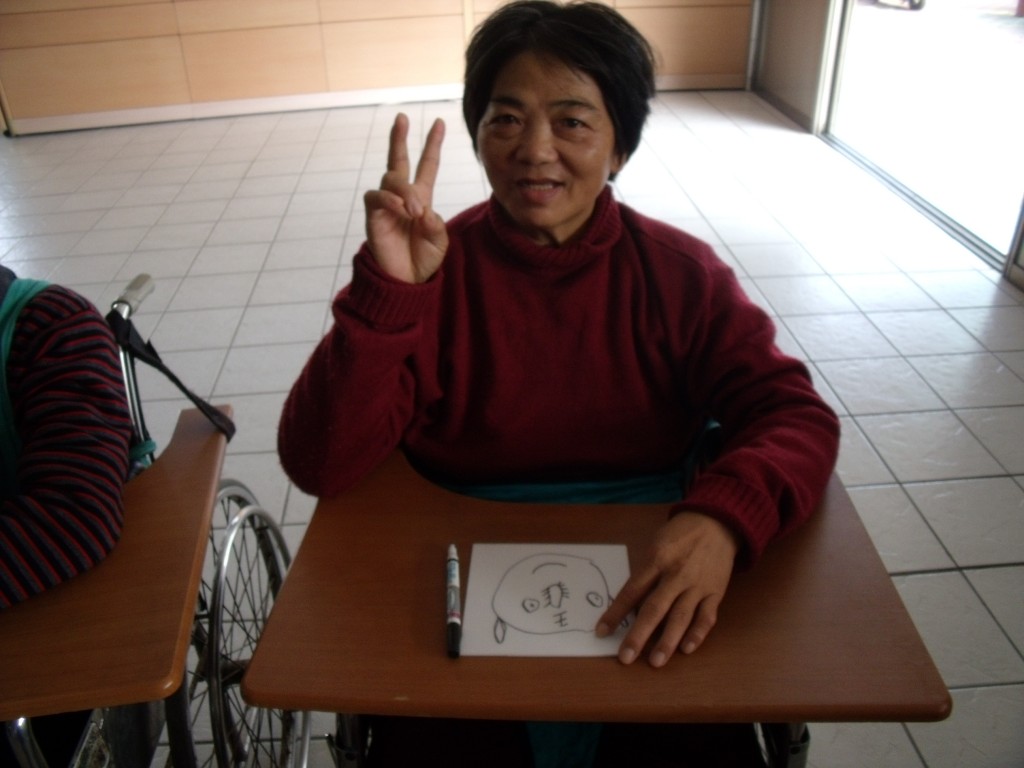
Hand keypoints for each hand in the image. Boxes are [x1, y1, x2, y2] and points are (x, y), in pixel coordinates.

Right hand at [364, 113, 447, 283]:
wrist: (406, 280)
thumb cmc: (423, 260)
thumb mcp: (439, 241)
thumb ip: (435, 224)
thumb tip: (421, 209)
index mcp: (422, 199)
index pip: (427, 165)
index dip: (432, 145)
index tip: (440, 123)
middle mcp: (402, 197)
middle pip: (398, 160)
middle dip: (399, 138)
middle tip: (402, 118)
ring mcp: (386, 205)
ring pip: (391, 178)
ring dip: (405, 191)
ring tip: (414, 210)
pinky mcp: (374, 216)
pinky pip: (377, 197)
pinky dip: (390, 200)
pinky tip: (401, 210)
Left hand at [596, 511, 738, 667]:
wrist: (716, 522)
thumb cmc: (679, 534)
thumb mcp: (656, 545)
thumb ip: (645, 572)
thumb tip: (631, 605)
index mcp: (657, 560)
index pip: (631, 591)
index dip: (615, 613)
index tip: (602, 632)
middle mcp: (676, 575)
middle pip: (654, 609)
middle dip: (638, 635)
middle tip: (625, 657)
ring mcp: (697, 585)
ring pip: (681, 617)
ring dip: (667, 641)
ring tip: (655, 661)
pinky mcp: (715, 592)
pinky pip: (706, 617)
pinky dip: (698, 634)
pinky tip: (687, 649)